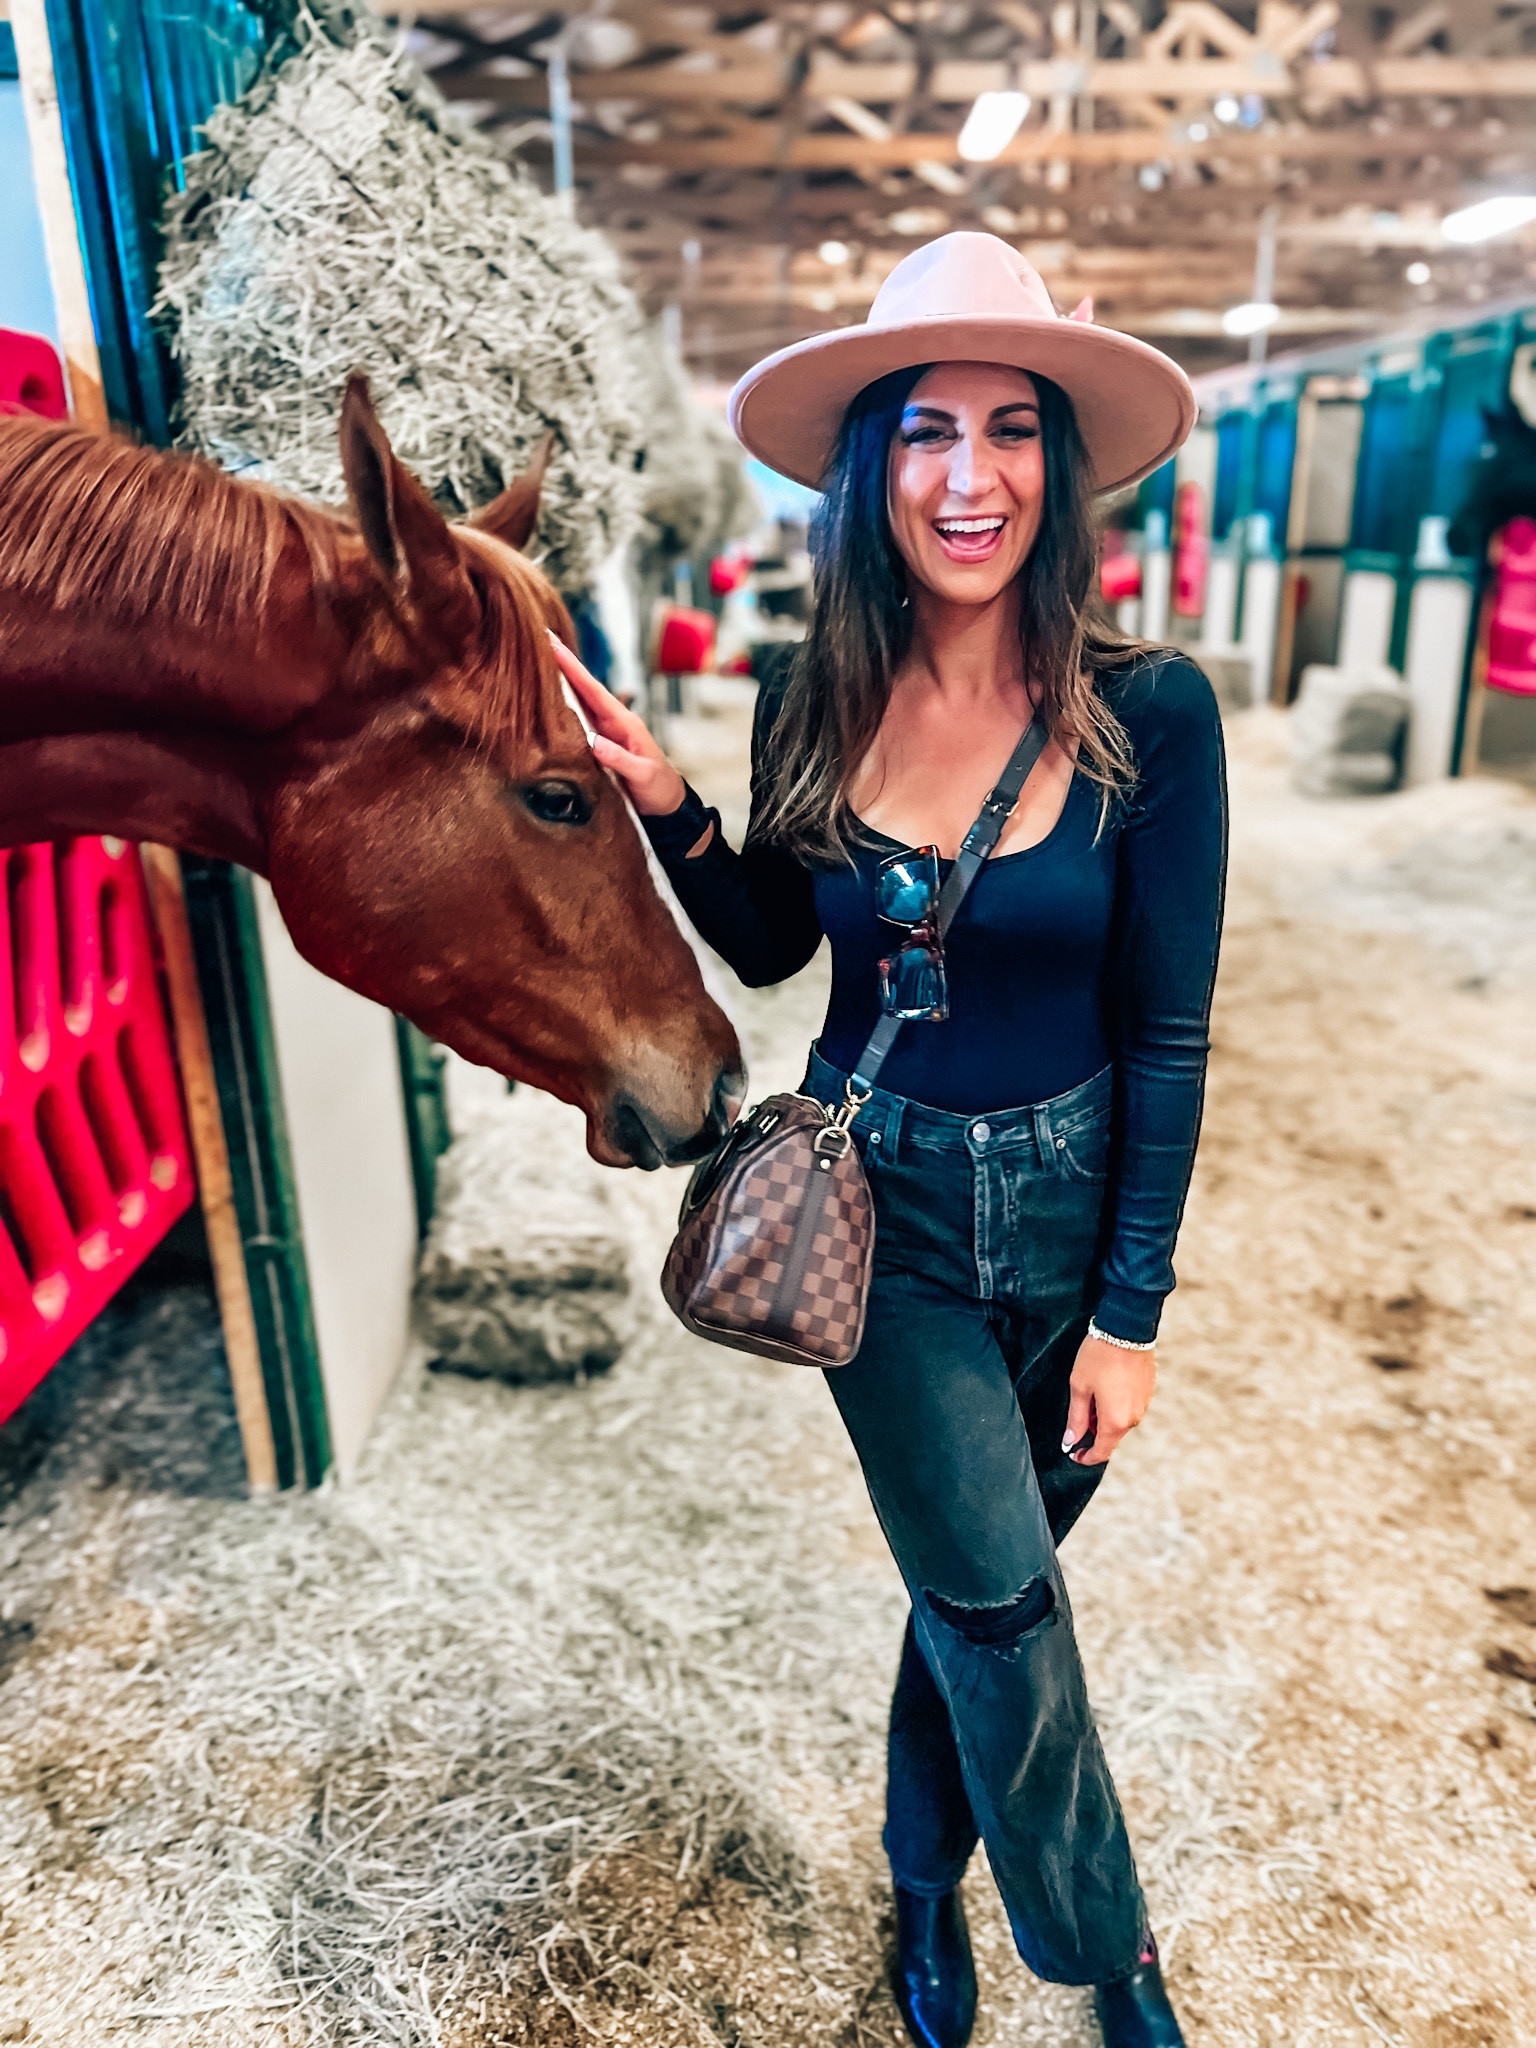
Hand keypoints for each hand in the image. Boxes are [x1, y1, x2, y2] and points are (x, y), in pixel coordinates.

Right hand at [547, 632, 687, 817]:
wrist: (667, 804)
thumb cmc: (658, 788)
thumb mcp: (643, 775)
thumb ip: (620, 760)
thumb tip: (594, 743)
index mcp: (625, 723)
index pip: (594, 691)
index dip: (573, 669)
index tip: (554, 645)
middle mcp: (613, 722)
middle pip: (583, 689)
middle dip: (563, 665)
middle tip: (542, 638)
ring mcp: (606, 732)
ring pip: (579, 702)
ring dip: (560, 682)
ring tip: (539, 661)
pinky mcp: (600, 745)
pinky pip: (578, 721)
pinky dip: (563, 706)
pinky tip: (549, 699)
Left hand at [1062, 1335, 1156, 1467]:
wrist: (1127, 1330)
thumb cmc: (1099, 1357)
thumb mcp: (1079, 1387)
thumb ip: (1075, 1419)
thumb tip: (1070, 1442)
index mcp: (1115, 1421)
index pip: (1101, 1452)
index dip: (1085, 1457)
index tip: (1073, 1453)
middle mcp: (1133, 1419)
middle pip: (1110, 1437)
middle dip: (1092, 1432)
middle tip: (1079, 1410)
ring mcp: (1143, 1406)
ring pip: (1120, 1422)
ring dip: (1104, 1417)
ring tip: (1090, 1393)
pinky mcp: (1148, 1393)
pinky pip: (1130, 1409)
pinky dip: (1116, 1406)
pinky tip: (1106, 1387)